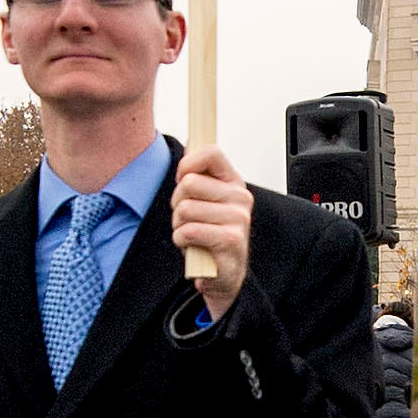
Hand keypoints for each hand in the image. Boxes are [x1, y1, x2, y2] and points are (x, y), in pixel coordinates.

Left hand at [171, 144, 255, 317]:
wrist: (224, 276)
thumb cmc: (211, 237)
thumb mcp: (206, 202)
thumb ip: (200, 174)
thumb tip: (191, 141)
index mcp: (234, 183)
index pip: (210, 153)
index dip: (187, 165)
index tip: (183, 181)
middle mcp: (240, 198)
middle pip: (189, 183)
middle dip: (177, 203)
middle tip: (187, 219)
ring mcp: (238, 219)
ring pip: (185, 209)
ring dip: (178, 226)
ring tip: (191, 235)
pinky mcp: (230, 241)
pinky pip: (188, 231)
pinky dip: (181, 241)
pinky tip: (192, 247)